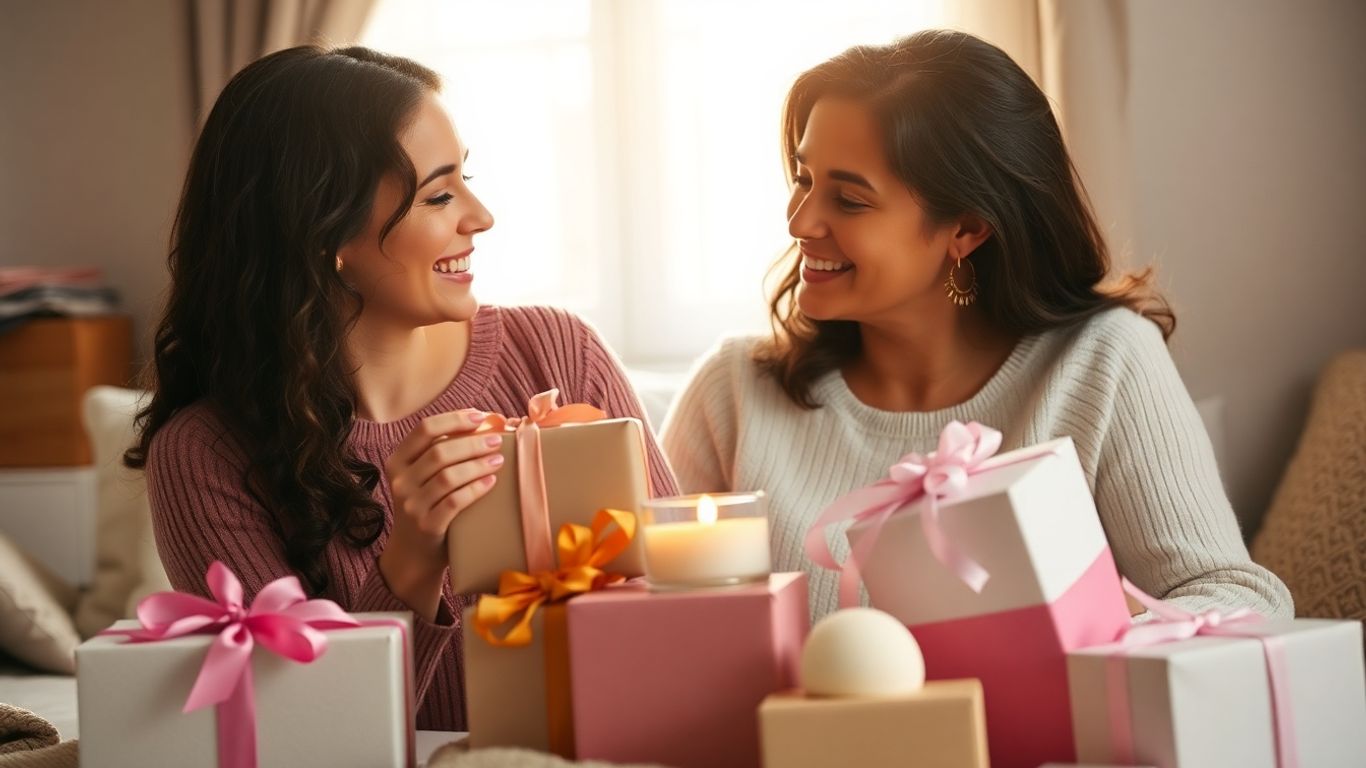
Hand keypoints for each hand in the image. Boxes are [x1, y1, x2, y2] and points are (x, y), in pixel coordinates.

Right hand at [379, 409, 503, 620]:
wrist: (412, 553)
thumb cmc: (426, 506)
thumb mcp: (420, 478)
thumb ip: (439, 454)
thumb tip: (484, 424)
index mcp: (397, 462)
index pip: (424, 429)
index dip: (454, 419)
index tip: (480, 416)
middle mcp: (400, 482)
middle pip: (440, 452)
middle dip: (473, 442)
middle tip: (498, 440)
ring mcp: (411, 505)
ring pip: (448, 476)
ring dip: (478, 464)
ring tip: (499, 460)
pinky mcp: (427, 525)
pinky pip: (455, 501)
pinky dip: (476, 488)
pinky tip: (491, 481)